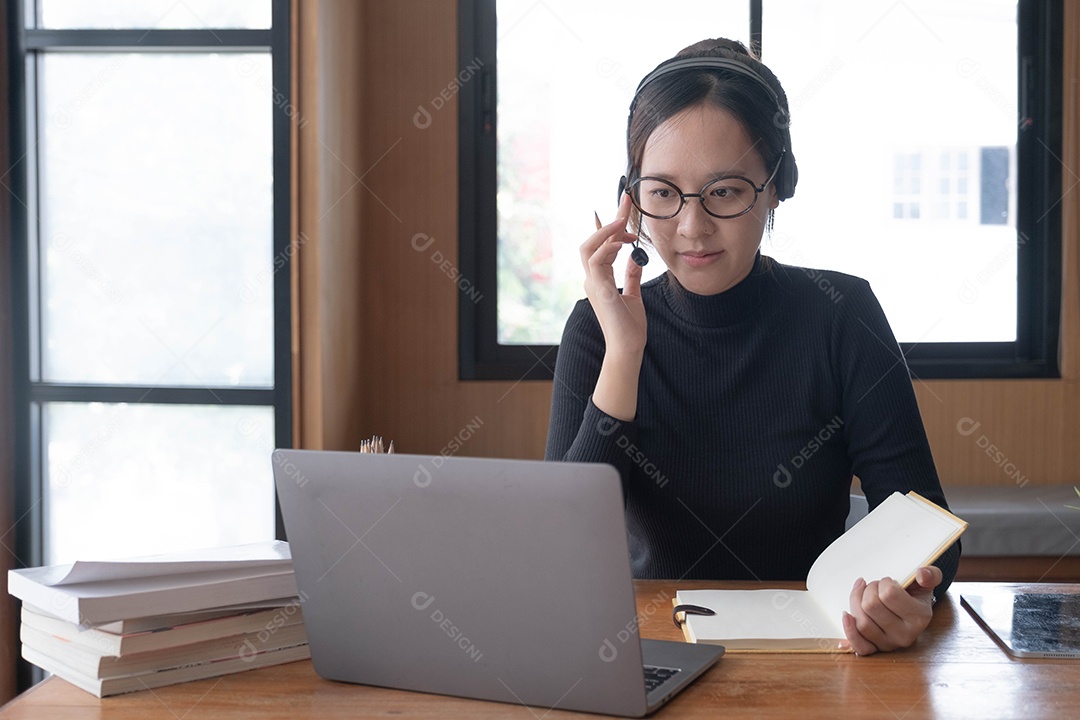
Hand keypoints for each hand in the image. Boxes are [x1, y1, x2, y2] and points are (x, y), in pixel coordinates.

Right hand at [579, 192, 646, 356]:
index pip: (601, 246)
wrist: (628, 347)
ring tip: (624, 220)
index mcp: (600, 279)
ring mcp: (592, 283)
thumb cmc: (630, 327)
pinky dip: (607, 246)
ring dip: (606, 230)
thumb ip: (632, 274)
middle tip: (627, 201)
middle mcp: (592, 279)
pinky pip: (596, 259)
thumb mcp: (634, 294)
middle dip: (609, 220)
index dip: (609, 226)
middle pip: (593, 241)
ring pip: (588, 247)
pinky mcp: (598, 288)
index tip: (624, 208)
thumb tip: (637, 256)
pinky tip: (623, 241)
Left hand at [842, 566, 940, 654]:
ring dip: (857, 602)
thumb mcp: (926, 582)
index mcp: (919, 617)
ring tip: (865, 596)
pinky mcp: (876, 649)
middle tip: (876, 588)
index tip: (888, 582)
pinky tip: (846, 615)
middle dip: (869, 590)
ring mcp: (890, 644)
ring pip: (861, 621)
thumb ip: (930, 574)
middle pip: (870, 606)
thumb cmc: (915, 595)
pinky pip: (859, 646)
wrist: (912, 612)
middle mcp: (906, 635)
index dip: (883, 583)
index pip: (889, 594)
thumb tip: (921, 574)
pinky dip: (849, 630)